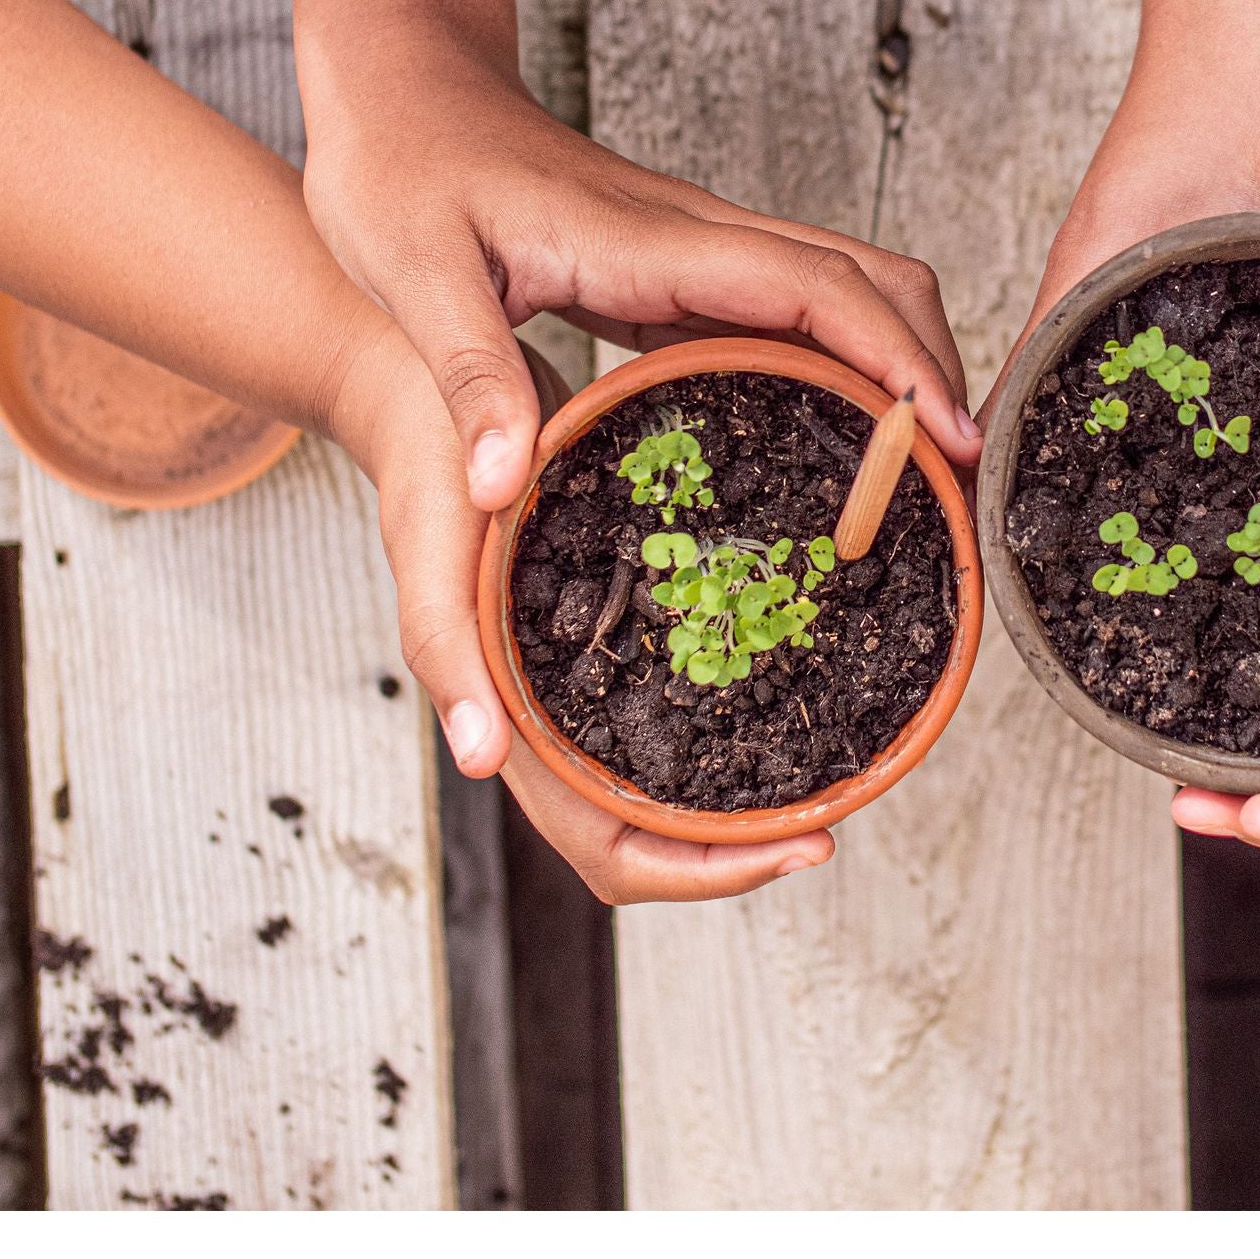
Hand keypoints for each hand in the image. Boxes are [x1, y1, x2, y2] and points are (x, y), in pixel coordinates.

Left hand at [301, 21, 976, 512]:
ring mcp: (696, 248)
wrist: (401, 85)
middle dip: (932, 367)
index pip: (816, 289)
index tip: (950, 438)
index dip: (896, 360)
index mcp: (653, 238)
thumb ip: (469, 378)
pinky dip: (839, 365)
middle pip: (867, 282)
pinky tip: (832, 434)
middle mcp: (698, 235)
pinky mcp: (677, 267)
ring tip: (921, 470)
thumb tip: (500, 492)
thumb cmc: (401, 166)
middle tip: (962, 476)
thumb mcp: (416, 275)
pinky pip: (788, 312)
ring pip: (842, 290)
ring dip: (899, 363)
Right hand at [327, 319, 833, 902]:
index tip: (800, 847)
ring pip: (675, 778)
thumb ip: (442, 642)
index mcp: (510, 725)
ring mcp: (590, 676)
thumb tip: (478, 762)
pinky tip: (801, 669)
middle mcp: (555, 718)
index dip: (702, 872)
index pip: (609, 852)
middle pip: (654, 837)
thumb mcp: (428, 538)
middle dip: (744, 848)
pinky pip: (684, 696)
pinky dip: (739, 710)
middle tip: (831, 823)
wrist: (432, 386)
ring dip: (748, 793)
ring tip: (834, 765)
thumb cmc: (425, 458)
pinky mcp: (620, 626)